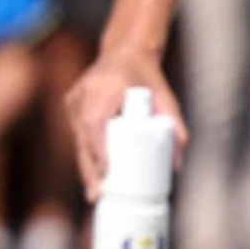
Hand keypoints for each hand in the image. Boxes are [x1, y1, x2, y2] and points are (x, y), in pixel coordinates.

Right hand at [65, 51, 185, 200]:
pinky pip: (77, 134)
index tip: (106, 171)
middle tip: (97, 196)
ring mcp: (74, 99)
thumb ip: (175, 125)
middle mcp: (85, 93)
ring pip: (77, 139)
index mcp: (106, 86)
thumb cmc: (149, 77)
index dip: (98, 148)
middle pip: (82, 137)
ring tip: (95, 192)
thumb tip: (178, 165)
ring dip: (86, 165)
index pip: (95, 122)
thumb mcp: (166, 97)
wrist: (125, 53)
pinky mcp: (71, 105)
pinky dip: (85, 154)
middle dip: (89, 169)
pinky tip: (91, 175)